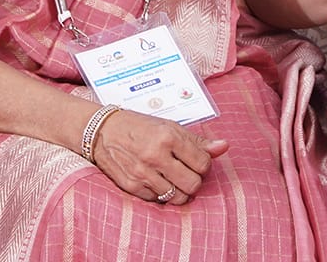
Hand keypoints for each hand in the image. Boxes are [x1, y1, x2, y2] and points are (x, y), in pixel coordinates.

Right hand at [89, 109, 228, 205]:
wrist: (102, 131)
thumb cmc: (139, 126)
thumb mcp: (170, 127)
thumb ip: (197, 141)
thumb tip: (224, 147)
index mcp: (169, 137)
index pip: (203, 163)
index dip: (204, 165)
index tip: (197, 162)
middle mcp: (155, 156)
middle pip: (192, 184)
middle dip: (195, 181)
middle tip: (188, 173)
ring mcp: (142, 173)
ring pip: (177, 196)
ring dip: (180, 190)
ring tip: (174, 179)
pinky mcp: (130, 186)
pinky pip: (157, 200)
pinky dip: (161, 194)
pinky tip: (158, 182)